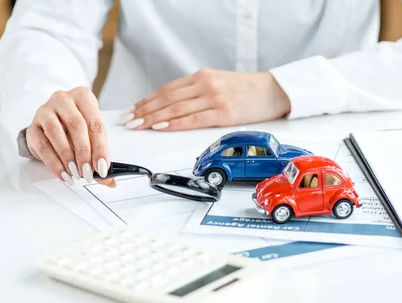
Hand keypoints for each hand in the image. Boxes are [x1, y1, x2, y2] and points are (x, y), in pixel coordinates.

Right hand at [26, 86, 114, 186]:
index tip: (102, 168)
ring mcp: (45, 110)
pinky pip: (42, 144)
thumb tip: (108, 180)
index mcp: (84, 97)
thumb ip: (100, 156)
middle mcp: (64, 99)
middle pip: (76, 125)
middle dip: (84, 152)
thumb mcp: (91, 137)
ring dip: (67, 156)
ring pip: (55, 132)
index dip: (100, 148)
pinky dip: (53, 162)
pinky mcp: (32, 125)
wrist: (50, 125)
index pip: (95, 123)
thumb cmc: (76, 128)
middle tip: (87, 172)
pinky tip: (63, 173)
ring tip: (75, 173)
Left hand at [118, 69, 290, 130]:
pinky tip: (161, 127)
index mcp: (202, 77)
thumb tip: (174, 108)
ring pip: (175, 109)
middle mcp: (205, 85)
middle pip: (166, 99)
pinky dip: (175, 123)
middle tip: (127, 120)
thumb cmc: (247, 91)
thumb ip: (198, 93)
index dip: (146, 101)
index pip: (166, 90)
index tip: (132, 110)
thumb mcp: (219, 84)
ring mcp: (213, 98)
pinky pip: (193, 119)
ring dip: (153, 118)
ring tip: (138, 125)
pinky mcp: (223, 113)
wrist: (274, 91)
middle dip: (144, 111)